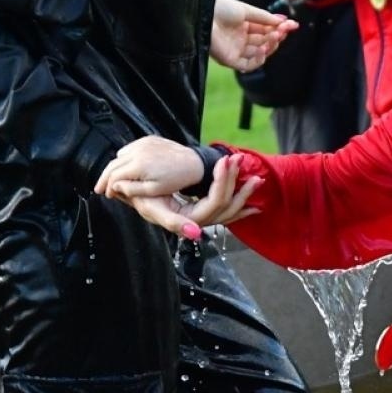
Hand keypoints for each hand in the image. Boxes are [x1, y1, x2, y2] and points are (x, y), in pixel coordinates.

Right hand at [94, 137, 203, 200]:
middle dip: (105, 177)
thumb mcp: (153, 190)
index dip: (107, 186)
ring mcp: (143, 143)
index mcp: (138, 165)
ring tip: (111, 179)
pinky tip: (126, 167)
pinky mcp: (148, 139)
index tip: (104, 194)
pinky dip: (125, 158)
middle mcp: (138, 151)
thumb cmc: (175, 180)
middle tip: (98, 188)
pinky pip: (130, 148)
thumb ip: (132, 189)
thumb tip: (114, 187)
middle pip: (113, 164)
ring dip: (115, 166)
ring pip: (120, 155)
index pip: (114, 175)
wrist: (193, 163)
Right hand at [116, 153, 262, 236]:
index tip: (223, 160)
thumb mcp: (151, 208)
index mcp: (190, 221)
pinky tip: (252, 200)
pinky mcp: (206, 212)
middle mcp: (200, 222)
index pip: (216, 202)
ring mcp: (205, 218)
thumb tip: (196, 234)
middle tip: (240, 159)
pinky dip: (241, 204)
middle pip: (227, 204)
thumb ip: (173, 222)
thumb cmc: (141, 200)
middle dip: (236, 182)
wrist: (135, 196)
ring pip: (231, 209)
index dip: (223, 181)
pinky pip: (229, 212)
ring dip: (244, 193)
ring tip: (256, 178)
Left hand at [210, 0, 296, 69]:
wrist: (204, 15)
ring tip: (276, 35)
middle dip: (277, 36)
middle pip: (264, 41)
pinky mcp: (230, 60)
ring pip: (259, 53)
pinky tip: (264, 48)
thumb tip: (283, 20)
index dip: (279, 28)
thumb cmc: (221, 9)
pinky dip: (259, 59)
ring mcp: (235, 50)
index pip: (265, 30)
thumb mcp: (246, 10)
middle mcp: (240, 39)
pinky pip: (249, 64)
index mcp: (242, 26)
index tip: (292, 24)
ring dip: (270, 46)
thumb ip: (264, 17)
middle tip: (285, 30)